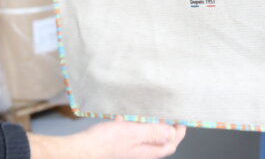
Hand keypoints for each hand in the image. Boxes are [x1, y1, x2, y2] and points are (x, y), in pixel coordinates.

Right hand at [28, 117, 186, 158]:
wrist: (83, 148)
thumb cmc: (106, 142)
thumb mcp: (133, 133)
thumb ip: (153, 132)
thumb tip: (171, 132)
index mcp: (146, 150)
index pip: (170, 144)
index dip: (178, 133)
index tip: (181, 120)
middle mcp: (139, 150)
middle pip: (159, 141)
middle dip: (166, 129)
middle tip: (169, 115)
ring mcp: (128, 146)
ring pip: (145, 136)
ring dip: (150, 125)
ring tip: (150, 112)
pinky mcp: (118, 142)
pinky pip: (130, 132)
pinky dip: (131, 123)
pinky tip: (124, 115)